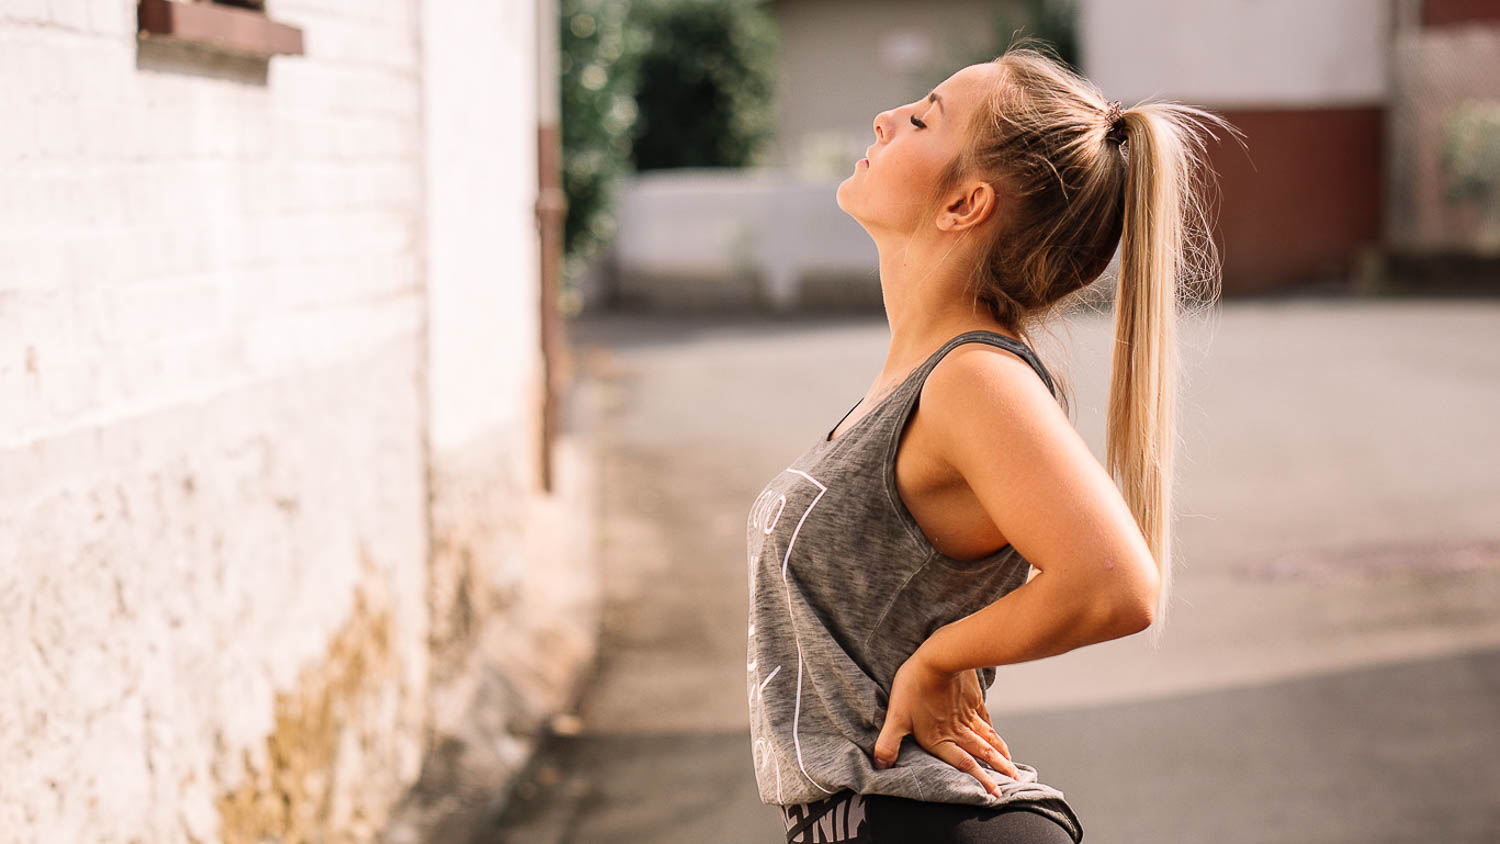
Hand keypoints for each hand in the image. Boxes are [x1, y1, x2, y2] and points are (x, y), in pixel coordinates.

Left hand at [872, 645, 1017, 797]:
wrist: (940, 657)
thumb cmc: (915, 685)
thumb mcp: (896, 717)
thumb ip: (888, 744)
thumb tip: (880, 766)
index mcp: (939, 738)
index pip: (963, 765)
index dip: (981, 780)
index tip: (995, 794)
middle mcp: (957, 730)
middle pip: (983, 753)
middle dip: (1000, 770)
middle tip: (1016, 781)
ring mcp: (968, 714)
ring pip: (988, 738)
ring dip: (1001, 753)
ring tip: (1011, 764)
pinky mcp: (973, 699)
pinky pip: (986, 720)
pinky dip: (993, 731)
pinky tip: (995, 734)